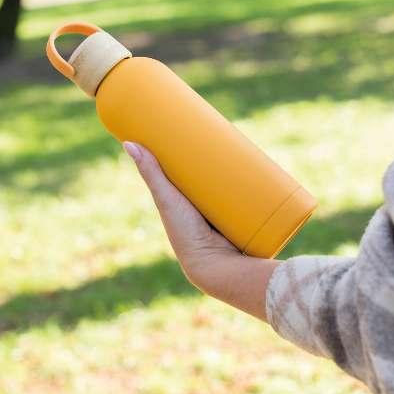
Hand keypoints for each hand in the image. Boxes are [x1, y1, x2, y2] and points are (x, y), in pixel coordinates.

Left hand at [123, 141, 279, 321]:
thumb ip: (151, 173)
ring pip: (231, 186)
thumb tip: (128, 142)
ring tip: (248, 145)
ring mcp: (223, 215)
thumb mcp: (167, 197)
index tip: (201, 127)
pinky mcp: (243, 220)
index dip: (194, 152)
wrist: (215, 266)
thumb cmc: (184, 233)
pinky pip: (250, 200)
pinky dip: (256, 188)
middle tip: (228, 129)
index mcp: (184, 204)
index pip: (188, 172)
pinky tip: (265, 172)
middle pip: (211, 176)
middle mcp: (202, 209)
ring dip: (240, 171)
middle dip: (221, 157)